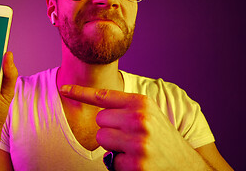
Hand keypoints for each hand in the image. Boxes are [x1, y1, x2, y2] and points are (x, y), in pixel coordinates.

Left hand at [59, 85, 207, 170]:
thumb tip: (96, 106)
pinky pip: (111, 160)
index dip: (80, 92)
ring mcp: (137, 143)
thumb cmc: (162, 137)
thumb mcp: (148, 114)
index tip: (63, 89)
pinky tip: (138, 162)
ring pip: (101, 139)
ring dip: (113, 146)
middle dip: (109, 129)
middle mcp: (140, 120)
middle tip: (129, 136)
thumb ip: (125, 106)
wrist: (188, 165)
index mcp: (142, 103)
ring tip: (134, 149)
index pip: (103, 96)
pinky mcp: (135, 165)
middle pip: (99, 120)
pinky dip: (120, 163)